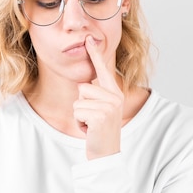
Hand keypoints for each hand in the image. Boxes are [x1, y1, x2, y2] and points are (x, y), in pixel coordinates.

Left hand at [73, 35, 123, 158]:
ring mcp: (109, 106)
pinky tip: (89, 130)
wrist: (106, 154)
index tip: (89, 39)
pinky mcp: (101, 116)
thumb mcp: (100, 109)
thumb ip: (95, 95)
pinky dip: (79, 123)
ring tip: (91, 124)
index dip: (95, 53)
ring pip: (78, 100)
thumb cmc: (100, 131)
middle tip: (93, 119)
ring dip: (79, 115)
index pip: (103, 69)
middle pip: (82, 87)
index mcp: (114, 92)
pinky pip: (77, 111)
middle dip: (81, 104)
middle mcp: (114, 96)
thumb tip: (83, 83)